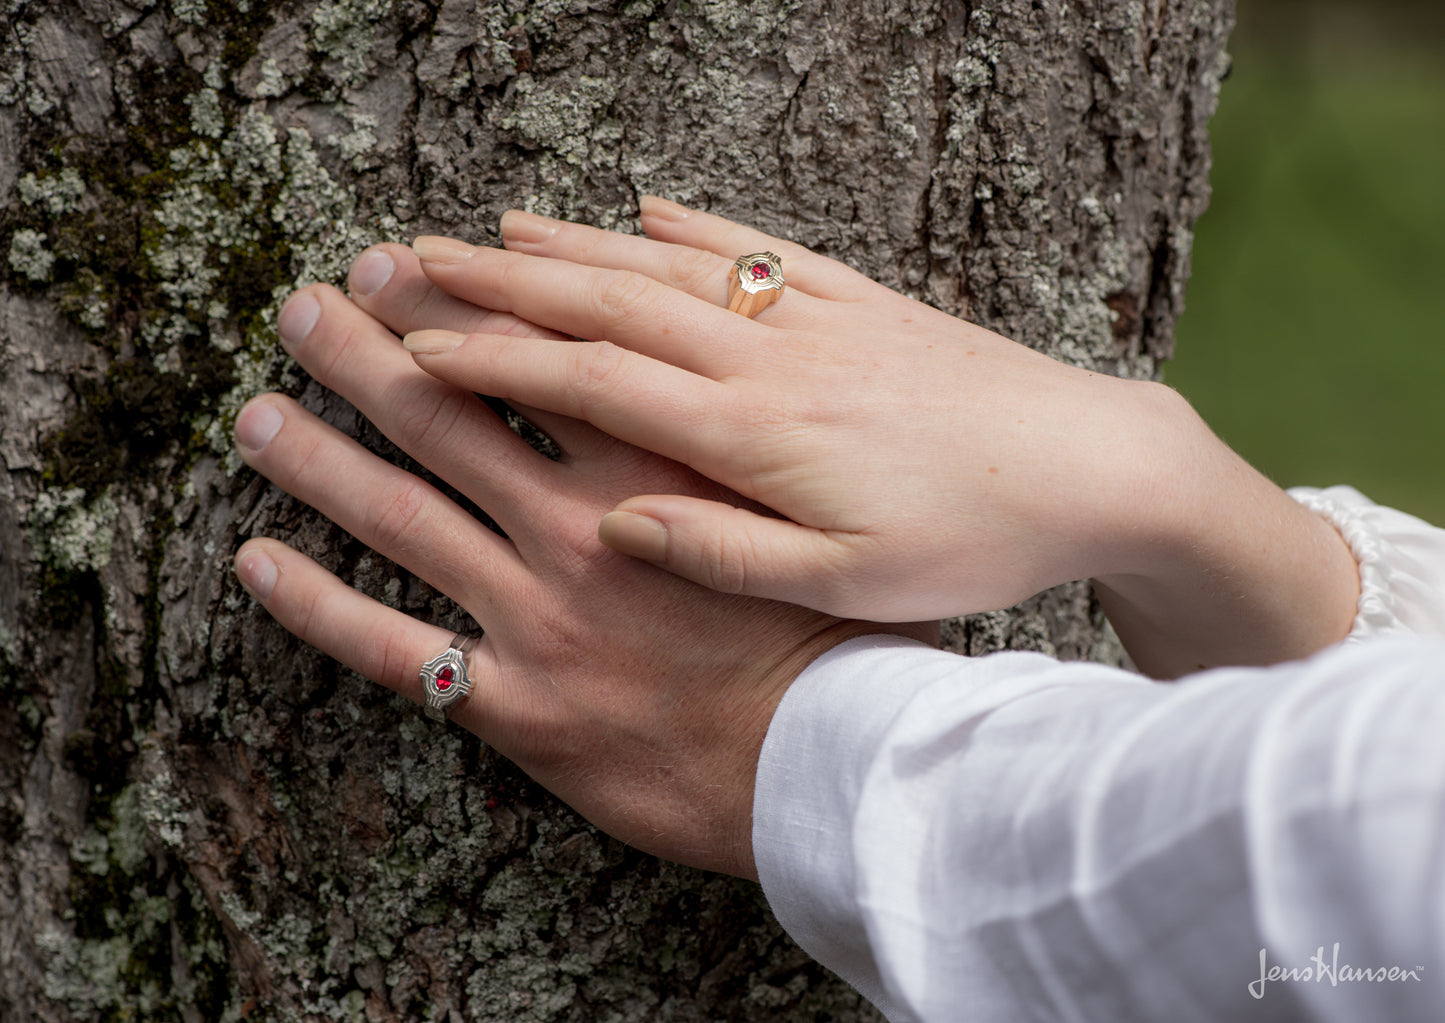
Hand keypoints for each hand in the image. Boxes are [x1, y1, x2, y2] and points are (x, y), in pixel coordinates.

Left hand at [233, 243, 929, 878]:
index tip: (388, 265)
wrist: (819, 760)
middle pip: (442, 421)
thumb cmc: (821, 634)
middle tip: (301, 307)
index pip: (520, 364)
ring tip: (254, 411)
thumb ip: (725, 440)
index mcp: (642, 473)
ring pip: (399, 516)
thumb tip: (674, 364)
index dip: (444, 308)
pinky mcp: (514, 701)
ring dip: (317, 458)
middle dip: (362, 354)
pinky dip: (317, 603)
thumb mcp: (791, 505)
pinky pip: (393, 646)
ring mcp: (534, 617)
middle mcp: (572, 532)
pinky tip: (258, 561)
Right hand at [398, 199, 1358, 675]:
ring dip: (581, 246)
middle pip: (612, 304)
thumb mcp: (848, 584)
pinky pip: (761, 255)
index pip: (594, 381)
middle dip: (506, 282)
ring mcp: (818, 322)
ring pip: (671, 271)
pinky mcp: (863, 307)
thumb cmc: (972, 541)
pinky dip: (697, 232)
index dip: (497, 359)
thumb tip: (614, 525)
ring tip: (502, 224)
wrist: (1095, 467)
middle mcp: (772, 358)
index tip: (418, 344)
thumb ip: (724, 553)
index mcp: (755, 434)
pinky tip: (650, 211)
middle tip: (417, 259)